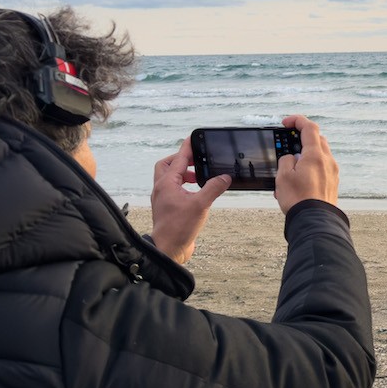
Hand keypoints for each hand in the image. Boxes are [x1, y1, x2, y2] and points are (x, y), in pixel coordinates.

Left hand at [149, 137, 231, 263]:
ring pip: (168, 178)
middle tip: (195, 160)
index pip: (178, 159)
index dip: (187, 148)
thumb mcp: (201, 205)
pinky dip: (183, 186)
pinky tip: (196, 192)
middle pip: (166, 165)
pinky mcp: (167, 208)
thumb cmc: (179, 228)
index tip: (194, 138)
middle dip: (180, 160)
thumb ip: (213, 188)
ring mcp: (163, 199)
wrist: (168, 249)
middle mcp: (161, 189)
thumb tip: (225, 177)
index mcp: (167, 184)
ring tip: (198, 176)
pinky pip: (172, 190)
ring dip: (182, 173)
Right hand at [275, 114, 338, 213]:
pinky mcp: (332, 183)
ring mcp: (332, 172)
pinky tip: (297, 181)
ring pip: (320, 154)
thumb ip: (286, 160)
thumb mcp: (283, 176)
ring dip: (305, 155)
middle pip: (317, 139)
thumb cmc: (299, 199)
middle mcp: (327, 161)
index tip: (285, 123)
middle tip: (287, 145)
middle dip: (301, 139)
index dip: (297, 121)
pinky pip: (321, 168)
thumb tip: (291, 159)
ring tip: (289, 169)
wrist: (314, 220)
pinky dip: (310, 168)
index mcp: (315, 155)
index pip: (309, 128)